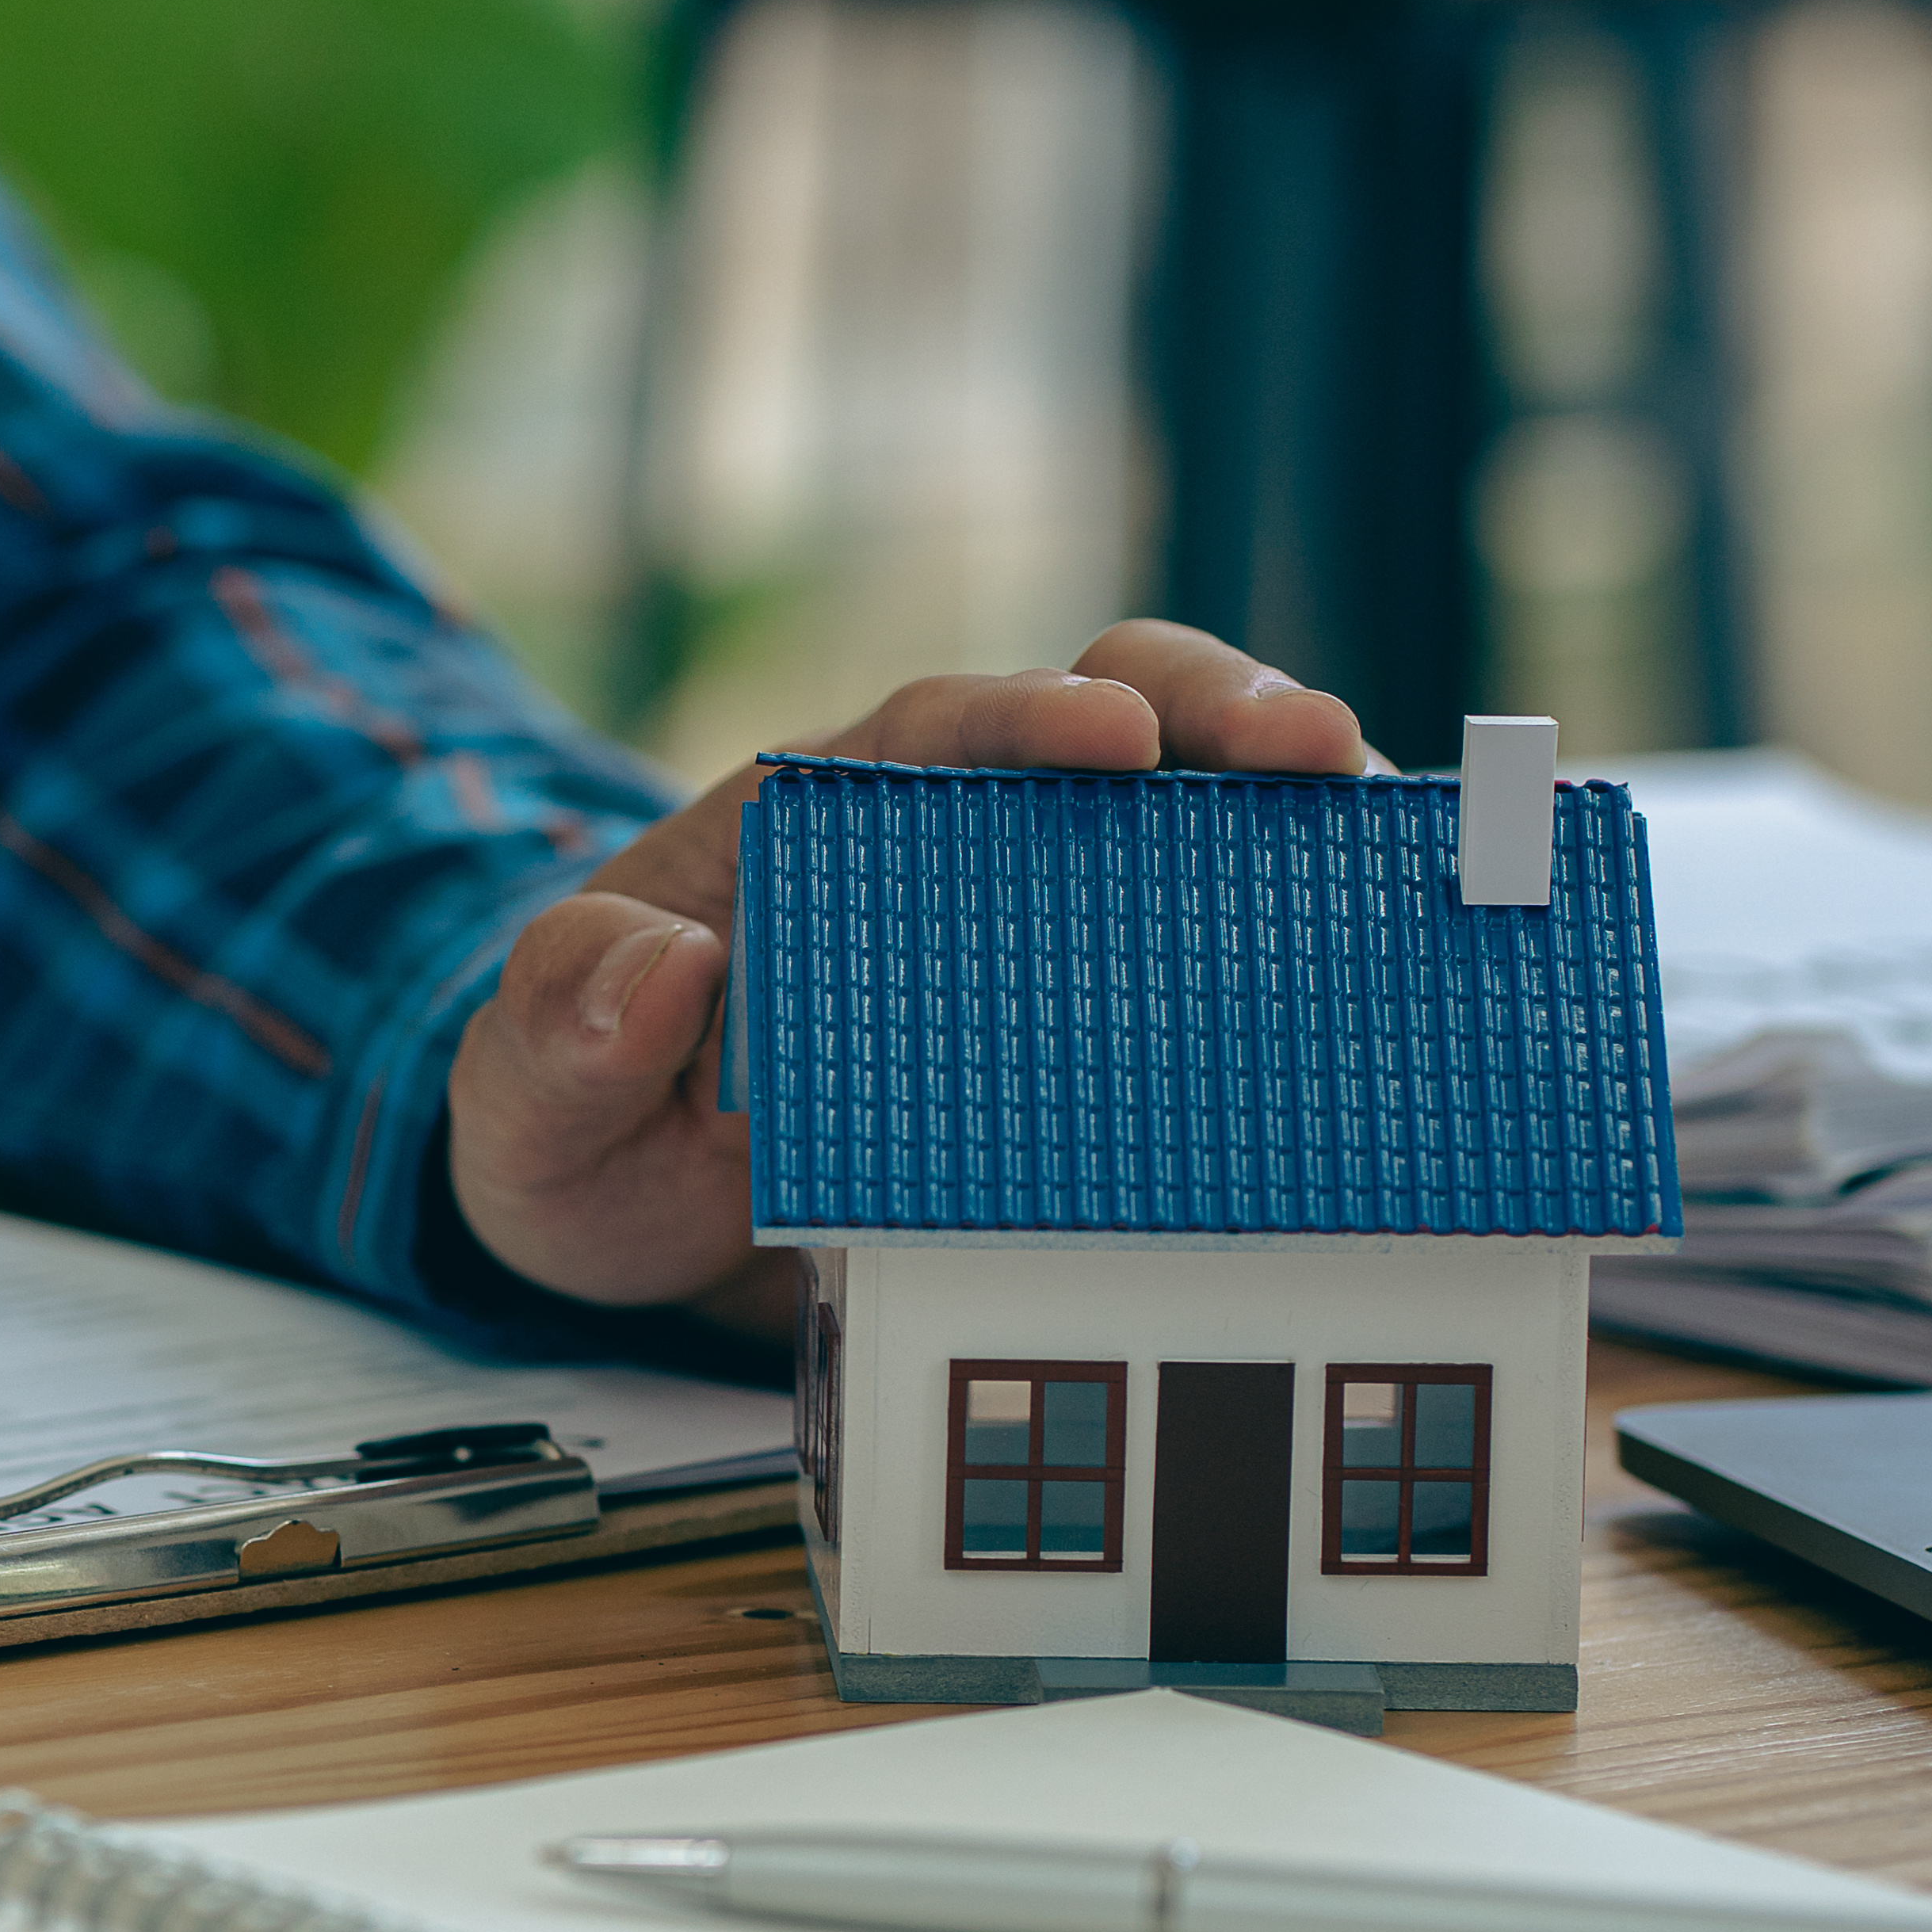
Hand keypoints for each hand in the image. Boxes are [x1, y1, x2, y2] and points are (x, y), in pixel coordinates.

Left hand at [443, 623, 1382, 1337]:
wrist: (626, 1220)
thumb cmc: (574, 1127)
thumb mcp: (525, 1100)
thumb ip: (562, 1030)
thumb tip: (663, 972)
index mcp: (809, 826)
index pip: (928, 729)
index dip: (1028, 712)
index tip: (1114, 735)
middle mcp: (943, 845)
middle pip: (1104, 715)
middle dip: (1220, 712)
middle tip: (1323, 756)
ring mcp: (1035, 926)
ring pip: (1188, 824)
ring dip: (1300, 824)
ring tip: (1406, 858)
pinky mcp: (1092, 1018)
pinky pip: (1212, 958)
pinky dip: (1308, 949)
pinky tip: (1396, 986)